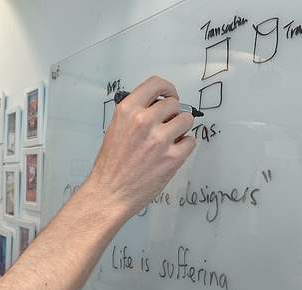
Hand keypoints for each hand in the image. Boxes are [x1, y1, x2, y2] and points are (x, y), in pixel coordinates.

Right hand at [87, 76, 195, 216]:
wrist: (110, 194)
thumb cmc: (110, 167)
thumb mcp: (115, 130)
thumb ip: (135, 115)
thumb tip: (156, 108)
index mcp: (127, 112)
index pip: (155, 84)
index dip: (167, 88)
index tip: (170, 94)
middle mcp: (143, 122)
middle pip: (174, 104)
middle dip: (173, 114)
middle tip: (168, 125)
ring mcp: (159, 139)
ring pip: (187, 120)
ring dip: (182, 128)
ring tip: (171, 139)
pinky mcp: (172, 157)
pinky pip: (191, 141)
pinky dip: (185, 146)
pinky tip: (172, 153)